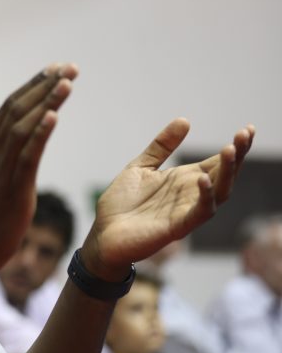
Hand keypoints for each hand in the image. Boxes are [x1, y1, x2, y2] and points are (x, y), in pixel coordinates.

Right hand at [0, 63, 78, 278]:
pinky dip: (40, 134)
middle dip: (45, 86)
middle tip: (69, 66)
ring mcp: (1, 168)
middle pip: (19, 110)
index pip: (10, 106)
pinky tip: (54, 116)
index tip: (54, 68)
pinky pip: (28, 156)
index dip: (33, 85)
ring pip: (25, 127)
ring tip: (68, 81)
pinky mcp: (13, 187)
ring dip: (47, 102)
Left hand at [82, 118, 254, 279]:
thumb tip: (185, 120)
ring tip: (230, 150)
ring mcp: (186, 211)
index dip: (234, 147)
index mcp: (183, 180)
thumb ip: (162, 146)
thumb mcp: (141, 167)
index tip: (248, 128)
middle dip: (236, 155)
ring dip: (227, 172)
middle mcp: (190, 195)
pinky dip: (205, 197)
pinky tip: (203, 179)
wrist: (104, 233)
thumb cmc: (122, 203)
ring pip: (219, 193)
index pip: (216, 162)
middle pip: (223, 175)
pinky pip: (199, 213)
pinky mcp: (176, 227)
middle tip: (245, 133)